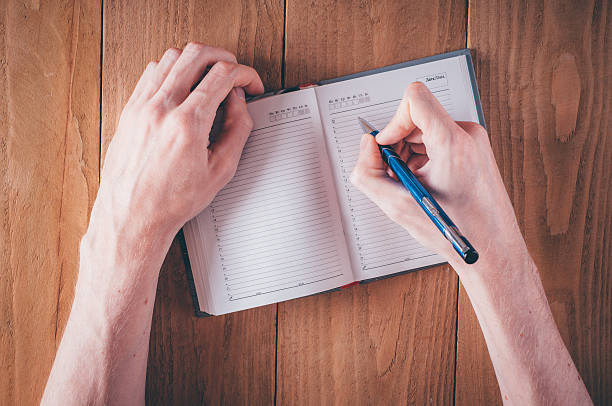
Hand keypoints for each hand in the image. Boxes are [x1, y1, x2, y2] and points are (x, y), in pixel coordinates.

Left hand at [96, 43, 263, 241]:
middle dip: (224, 56)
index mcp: (187, 124)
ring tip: (208, 76)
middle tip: (234, 71)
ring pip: (171, 56)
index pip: (223, 75)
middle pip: (197, 54)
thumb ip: (237, 130)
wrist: (133, 216)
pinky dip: (172, 69)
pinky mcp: (129, 110)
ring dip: (196, 60)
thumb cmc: (171, 201)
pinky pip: (151, 72)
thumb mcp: (220, 171)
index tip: (251, 84)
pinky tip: (182, 85)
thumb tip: (239, 103)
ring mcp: (141, 106)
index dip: (246, 74)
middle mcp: (161, 108)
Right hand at [350, 82, 525, 273]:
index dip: (392, 122)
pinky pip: (438, 141)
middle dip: (397, 144)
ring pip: (426, 130)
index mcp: (453, 142)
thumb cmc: (460, 231)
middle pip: (417, 117)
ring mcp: (473, 142)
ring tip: (410, 184)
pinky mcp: (474, 151)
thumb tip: (367, 148)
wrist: (492, 248)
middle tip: (394, 173)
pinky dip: (423, 159)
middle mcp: (467, 135)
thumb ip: (367, 172)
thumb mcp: (397, 206)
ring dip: (409, 154)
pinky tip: (423, 185)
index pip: (415, 98)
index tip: (387, 145)